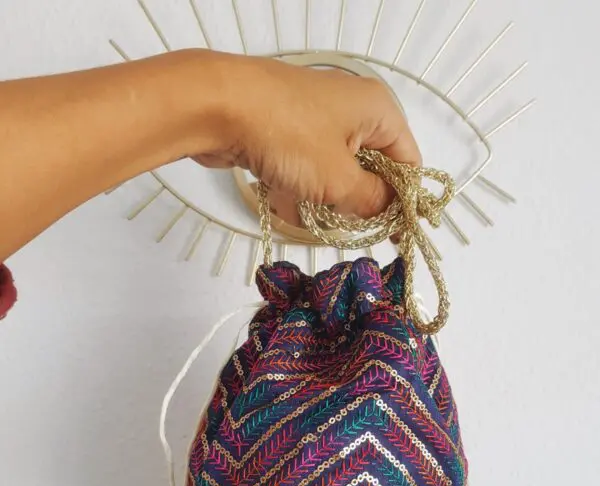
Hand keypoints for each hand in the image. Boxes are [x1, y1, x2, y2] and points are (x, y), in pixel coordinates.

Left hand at [191, 54, 420, 225]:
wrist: (216, 105)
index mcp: (377, 109)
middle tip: (347, 226)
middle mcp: (352, 108)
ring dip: (327, 199)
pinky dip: (300, 188)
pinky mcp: (287, 129)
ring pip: (336, 171)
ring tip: (309, 213)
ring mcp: (316, 118)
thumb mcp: (339, 179)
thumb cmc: (288, 138)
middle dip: (360, 201)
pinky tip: (284, 202)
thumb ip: (372, 201)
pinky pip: (306, 167)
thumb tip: (393, 212)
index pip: (408, 162)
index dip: (404, 201)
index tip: (394, 236)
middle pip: (373, 168)